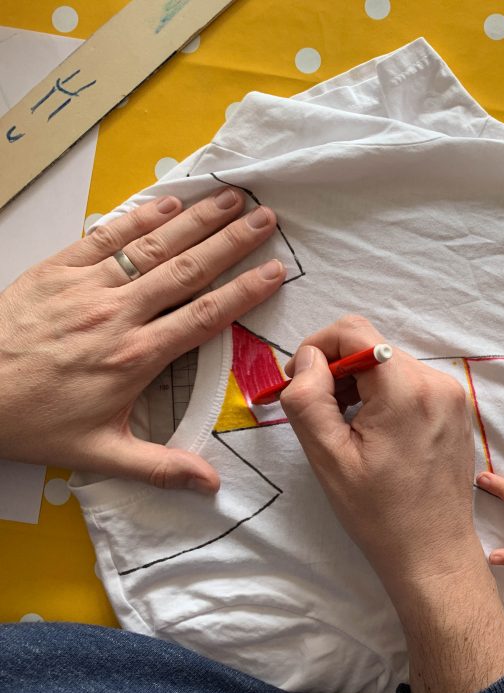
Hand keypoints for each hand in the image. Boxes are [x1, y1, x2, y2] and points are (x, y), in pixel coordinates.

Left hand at [0, 191, 283, 491]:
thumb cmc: (29, 422)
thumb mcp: (97, 453)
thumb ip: (160, 467)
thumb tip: (211, 486)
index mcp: (136, 357)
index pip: (204, 316)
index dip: (244, 292)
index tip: (276, 271)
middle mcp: (119, 315)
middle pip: (188, 271)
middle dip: (232, 242)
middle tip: (266, 218)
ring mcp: (88, 288)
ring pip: (154, 247)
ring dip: (197, 220)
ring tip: (231, 197)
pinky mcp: (57, 270)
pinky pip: (106, 237)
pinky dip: (139, 216)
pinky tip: (168, 202)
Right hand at [279, 315, 481, 589]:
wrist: (433, 552)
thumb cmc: (379, 514)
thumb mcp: (328, 458)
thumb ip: (309, 398)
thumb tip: (306, 359)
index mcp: (407, 390)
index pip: (354, 331)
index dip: (316, 348)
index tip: (299, 383)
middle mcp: (437, 382)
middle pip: (372, 346)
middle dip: (337, 370)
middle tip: (318, 412)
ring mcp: (452, 394)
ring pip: (390, 363)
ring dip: (360, 384)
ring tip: (345, 427)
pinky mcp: (456, 408)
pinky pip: (410, 381)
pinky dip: (384, 394)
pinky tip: (373, 432)